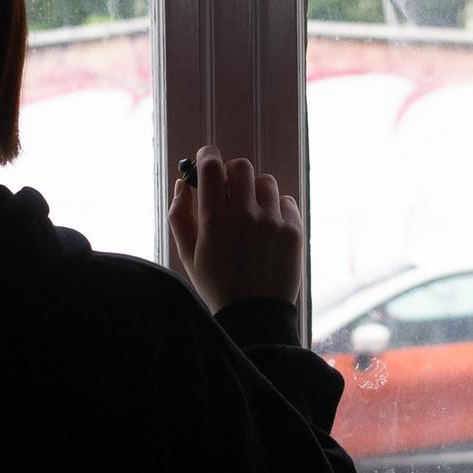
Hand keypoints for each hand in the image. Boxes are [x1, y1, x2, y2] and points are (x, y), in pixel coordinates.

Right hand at [167, 144, 304, 312]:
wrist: (254, 315)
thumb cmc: (217, 284)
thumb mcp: (187, 253)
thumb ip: (180, 214)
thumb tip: (183, 183)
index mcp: (214, 220)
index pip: (212, 166)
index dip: (208, 157)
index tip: (207, 161)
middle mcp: (245, 215)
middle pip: (241, 167)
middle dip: (232, 174)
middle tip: (230, 192)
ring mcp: (272, 222)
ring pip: (265, 181)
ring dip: (255, 191)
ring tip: (251, 213)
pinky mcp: (293, 231)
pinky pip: (286, 201)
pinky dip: (276, 208)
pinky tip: (267, 228)